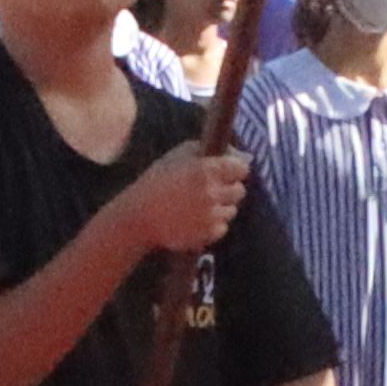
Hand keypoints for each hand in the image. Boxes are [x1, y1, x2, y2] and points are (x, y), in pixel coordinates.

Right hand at [109, 143, 248, 262]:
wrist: (138, 217)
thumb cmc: (157, 182)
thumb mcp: (178, 156)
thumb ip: (212, 151)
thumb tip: (247, 156)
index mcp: (206, 170)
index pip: (242, 168)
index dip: (234, 169)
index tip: (225, 172)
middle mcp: (213, 193)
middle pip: (240, 190)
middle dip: (228, 188)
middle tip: (209, 189)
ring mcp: (212, 215)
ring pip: (232, 210)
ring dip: (220, 207)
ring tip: (197, 205)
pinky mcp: (209, 234)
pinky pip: (222, 227)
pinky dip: (213, 224)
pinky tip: (195, 219)